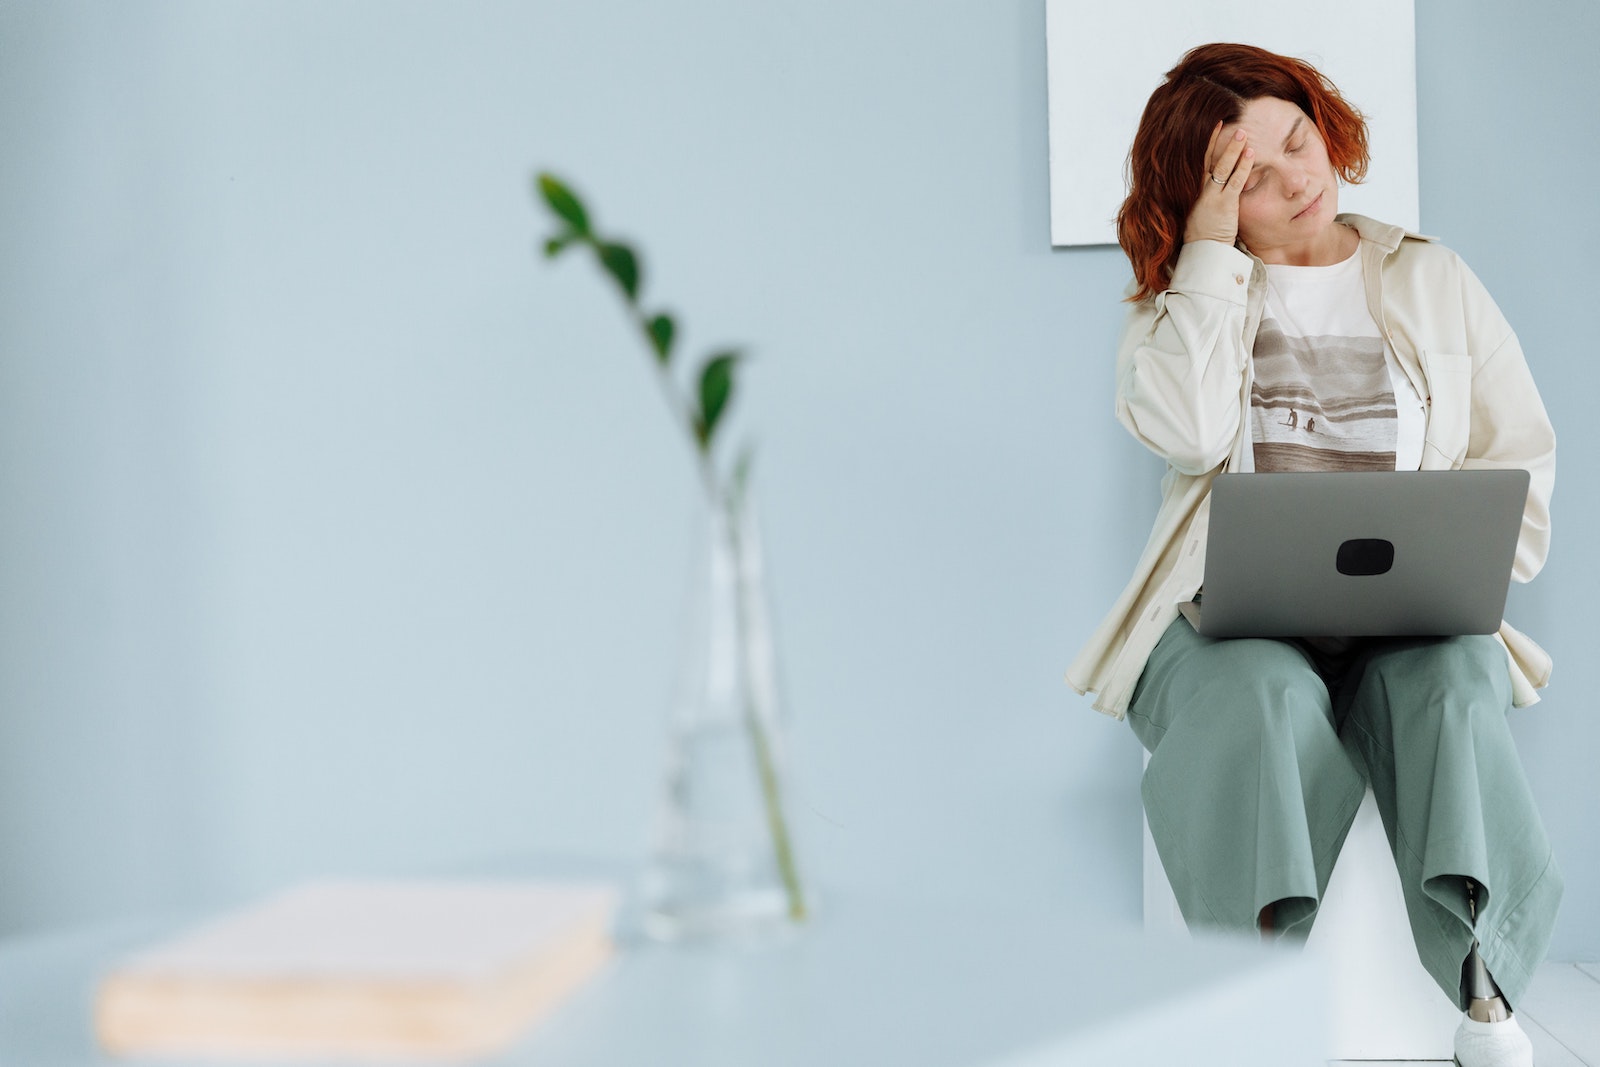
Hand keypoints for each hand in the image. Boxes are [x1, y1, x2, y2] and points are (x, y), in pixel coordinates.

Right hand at [1183, 123, 1253, 245]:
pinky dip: (1243, 166)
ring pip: (1222, 167)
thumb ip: (1206, 196)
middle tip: (1226, 120)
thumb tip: (1214, 185)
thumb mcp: (1199, 212)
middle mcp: (1200, 190)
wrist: (1203, 252)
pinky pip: (1235, 181)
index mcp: (1194, 190)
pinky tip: (1250, 154)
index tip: (1214, 127)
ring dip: (1233, 148)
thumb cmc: (1203, 234)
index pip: (1200, 162)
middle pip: (1208, 159)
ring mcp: (1212, 196)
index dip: (1206, 144)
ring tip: (1242, 132)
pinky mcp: (1224, 204)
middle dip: (1217, 140)